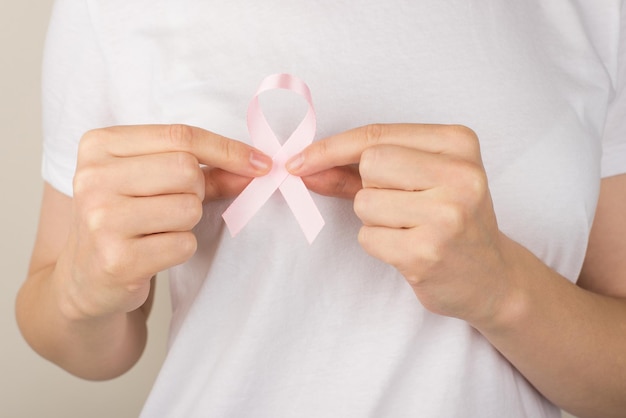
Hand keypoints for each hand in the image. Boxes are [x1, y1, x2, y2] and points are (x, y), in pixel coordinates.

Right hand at [57, 124, 271, 318]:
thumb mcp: (153, 181)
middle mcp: (93, 178)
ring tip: (158, 228)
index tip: (260, 163)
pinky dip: (181, 247)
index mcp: (99, 146)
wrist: (86, 277)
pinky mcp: (116, 259)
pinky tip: (153, 251)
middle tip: (173, 204)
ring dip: (187, 221)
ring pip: (189, 207)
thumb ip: (205, 170)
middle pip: (186, 170)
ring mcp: (101, 220)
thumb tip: (257, 167)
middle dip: (197, 190)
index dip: (227, 149)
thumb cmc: (127, 218)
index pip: (180, 135)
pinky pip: (184, 244)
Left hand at [287, 123, 510, 324]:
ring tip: (411, 229)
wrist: (491, 278)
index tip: (300, 160)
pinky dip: (378, 244)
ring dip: (375, 219)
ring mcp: (447, 214)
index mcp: (459, 143)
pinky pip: (368, 237)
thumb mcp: (417, 181)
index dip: (331, 148)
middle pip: (370, 164)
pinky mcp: (429, 252)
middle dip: (369, 186)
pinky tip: (410, 249)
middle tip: (403, 206)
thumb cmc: (449, 220)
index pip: (376, 135)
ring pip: (365, 201)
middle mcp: (460, 174)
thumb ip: (359, 170)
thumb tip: (305, 167)